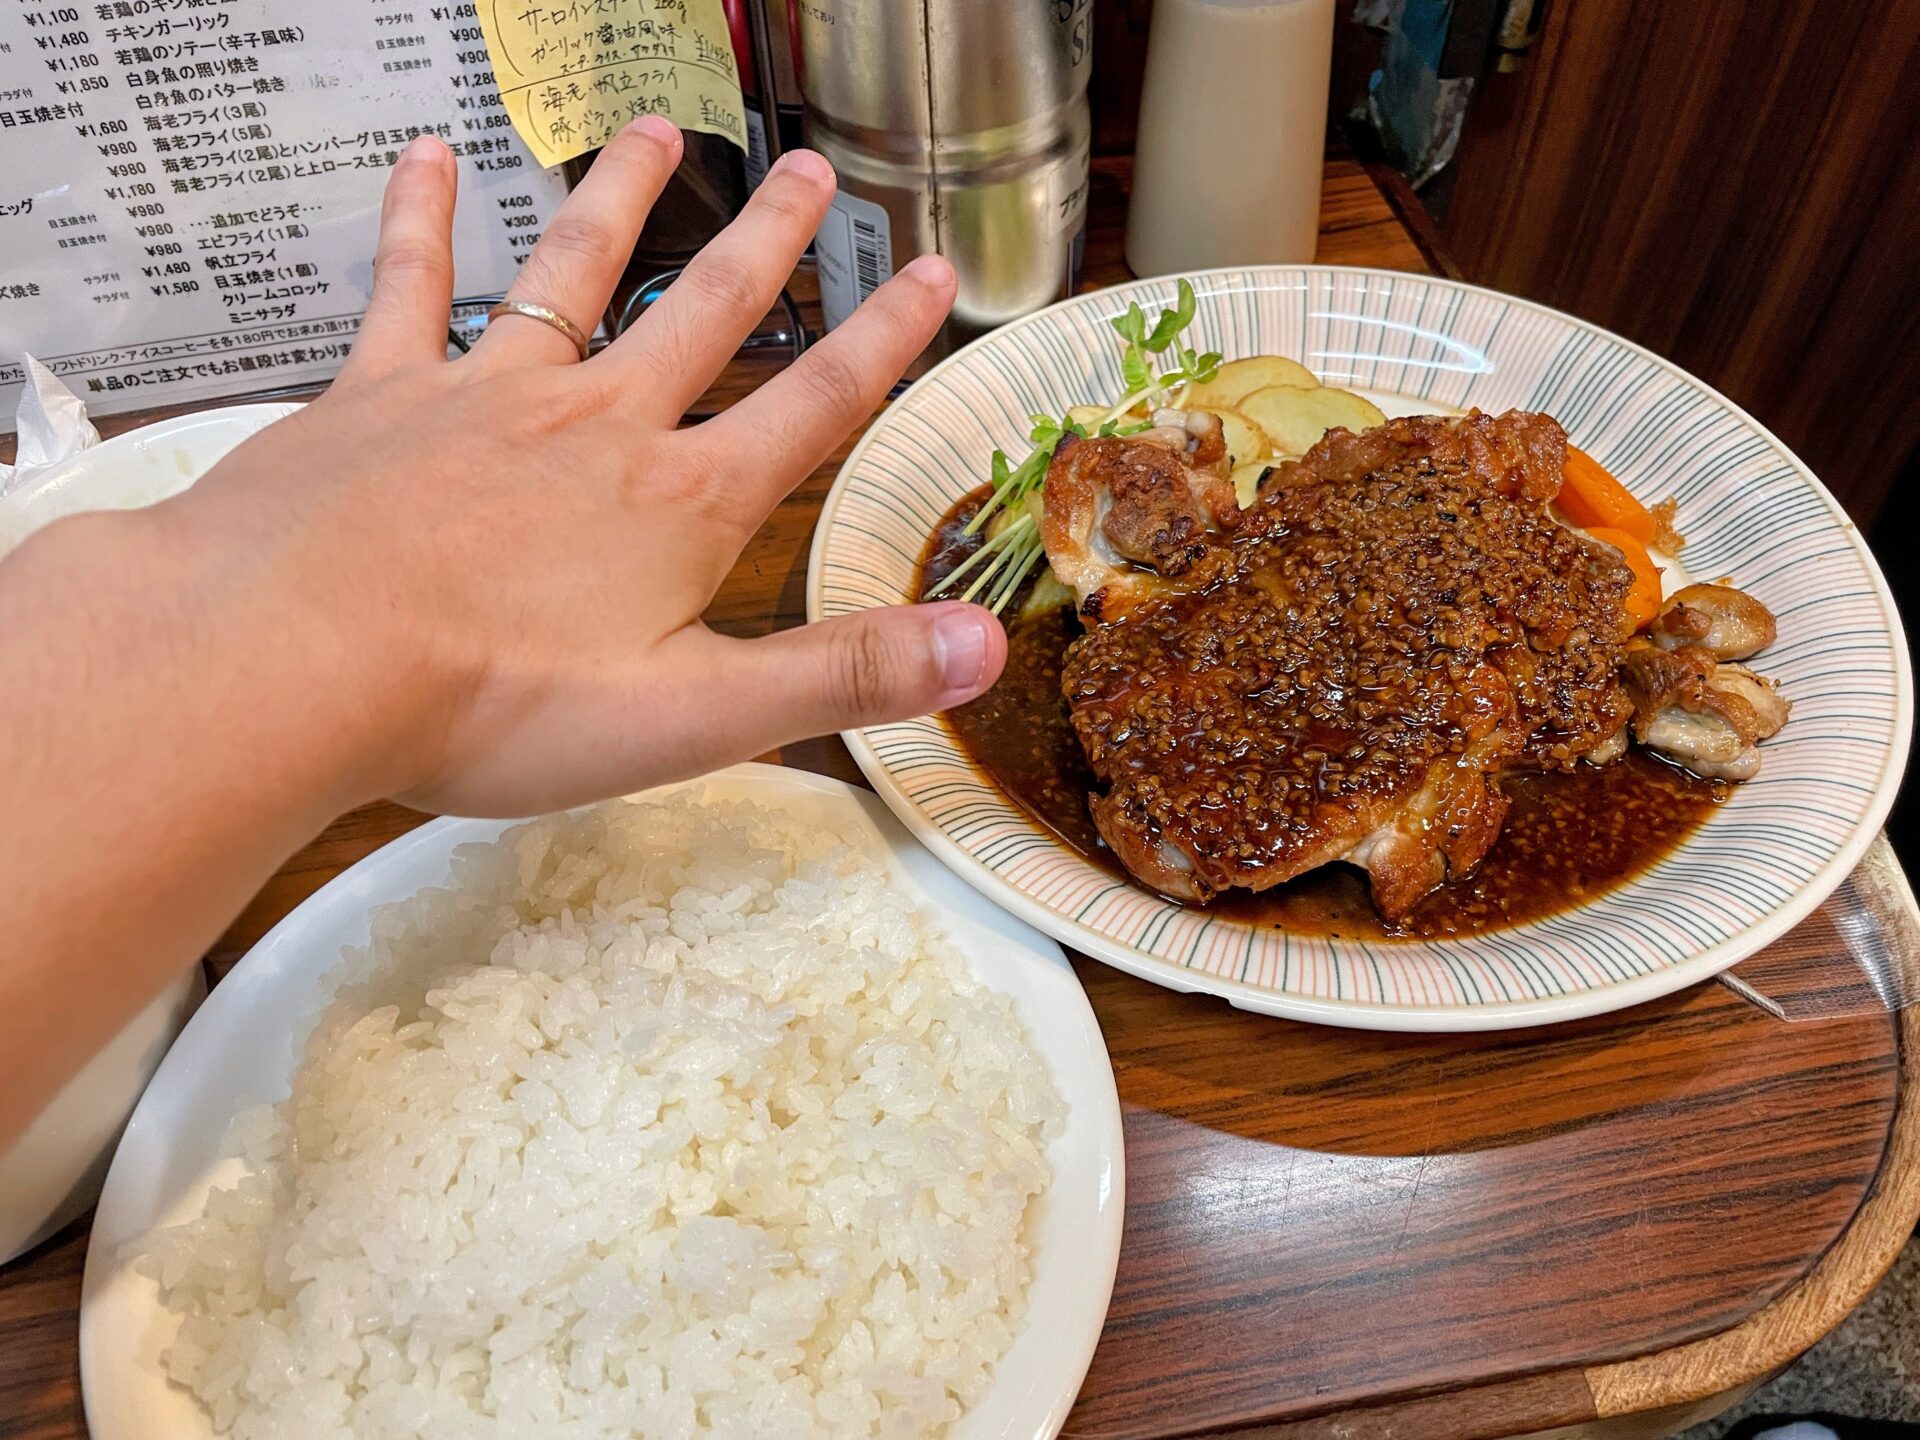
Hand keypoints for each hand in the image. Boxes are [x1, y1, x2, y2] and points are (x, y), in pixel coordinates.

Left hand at [165, 120, 1004, 814]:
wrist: (294, 657)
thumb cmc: (492, 699)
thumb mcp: (696, 716)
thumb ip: (840, 674)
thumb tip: (983, 648)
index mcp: (681, 503)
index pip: (813, 405)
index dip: (883, 339)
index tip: (927, 271)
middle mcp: (599, 424)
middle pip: (707, 310)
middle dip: (770, 240)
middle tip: (813, 171)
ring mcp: (489, 397)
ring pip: (575, 272)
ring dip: (623, 198)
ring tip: (658, 131)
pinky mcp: (382, 396)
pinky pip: (411, 285)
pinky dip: (423, 216)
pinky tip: (431, 155)